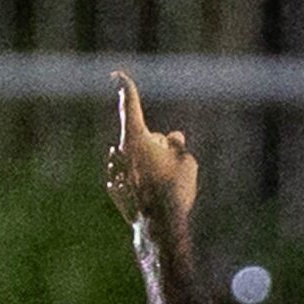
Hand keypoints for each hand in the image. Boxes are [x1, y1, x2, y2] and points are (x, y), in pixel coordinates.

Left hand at [106, 72, 199, 227]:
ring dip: (152, 167)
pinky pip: (134, 180)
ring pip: (138, 161)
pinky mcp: (116, 191)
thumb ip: (178, 144)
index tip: (117, 75)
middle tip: (174, 166)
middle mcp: (121, 151)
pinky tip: (153, 198)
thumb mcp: (188, 161)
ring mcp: (115, 172)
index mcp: (135, 138)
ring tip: (164, 187)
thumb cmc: (174, 190)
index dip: (126, 87)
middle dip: (158, 146)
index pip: (130, 105)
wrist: (159, 228)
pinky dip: (144, 185)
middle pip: (143, 138)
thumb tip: (173, 139)